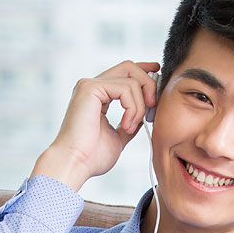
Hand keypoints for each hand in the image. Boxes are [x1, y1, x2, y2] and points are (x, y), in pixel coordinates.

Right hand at [31, 59, 159, 189]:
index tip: (158, 73)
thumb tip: (143, 116)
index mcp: (96, 96)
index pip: (123, 73)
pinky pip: (125, 88)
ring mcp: (89, 85)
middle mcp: (92, 86)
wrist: (74, 164)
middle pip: (129, 68)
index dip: (143, 71)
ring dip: (139, 106)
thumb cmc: (91, 157)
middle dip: (147, 84)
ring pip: (131, 79)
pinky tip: (126, 125)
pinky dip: (132, 108)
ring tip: (130, 127)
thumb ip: (129, 124)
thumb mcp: (118, 138)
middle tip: (152, 107)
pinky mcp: (90, 88)